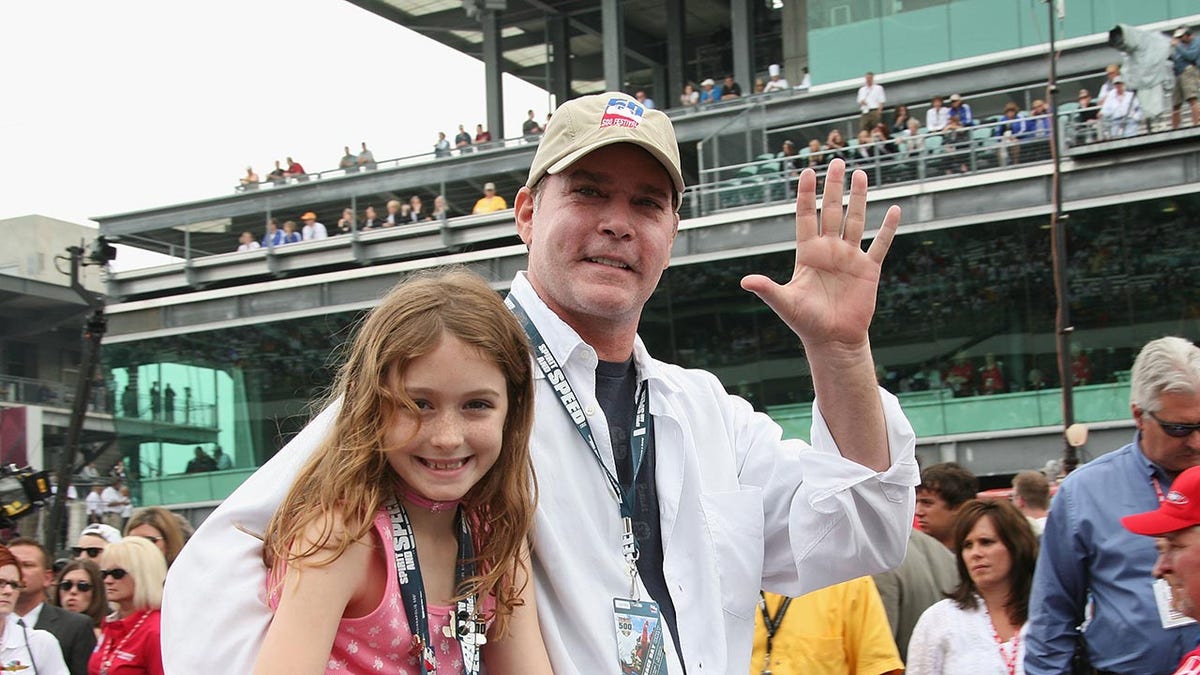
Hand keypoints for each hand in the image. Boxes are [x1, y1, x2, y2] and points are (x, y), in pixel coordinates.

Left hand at [740, 158, 898, 349]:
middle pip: (831, 211)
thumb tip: (745, 281)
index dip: (806, 195)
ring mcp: (849, 257)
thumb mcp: (785, 303)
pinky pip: (879, 244)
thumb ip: (767, 289)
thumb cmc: (806, 322)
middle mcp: (829, 250)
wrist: (833, 339)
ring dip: (858, 198)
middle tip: (836, 161)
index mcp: (808, 253)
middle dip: (833, 187)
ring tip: (860, 174)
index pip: (806, 217)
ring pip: (855, 220)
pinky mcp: (868, 269)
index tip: (807, 172)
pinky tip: (893, 209)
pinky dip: (887, 228)